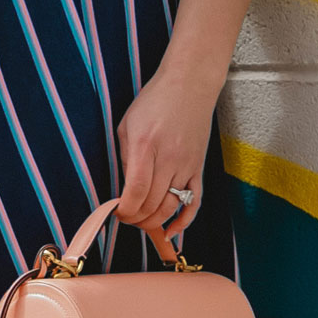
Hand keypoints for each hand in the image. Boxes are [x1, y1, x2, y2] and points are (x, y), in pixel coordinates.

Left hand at [115, 67, 213, 245]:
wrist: (190, 85)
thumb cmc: (155, 102)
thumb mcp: (127, 125)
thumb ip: (125, 159)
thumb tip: (125, 190)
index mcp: (145, 146)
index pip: (135, 192)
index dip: (125, 210)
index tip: (118, 212)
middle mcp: (169, 158)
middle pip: (152, 204)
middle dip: (136, 218)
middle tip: (127, 217)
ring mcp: (187, 165)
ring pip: (171, 207)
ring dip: (154, 222)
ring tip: (142, 221)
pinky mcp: (199, 168)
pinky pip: (194, 202)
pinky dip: (184, 221)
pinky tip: (171, 231)